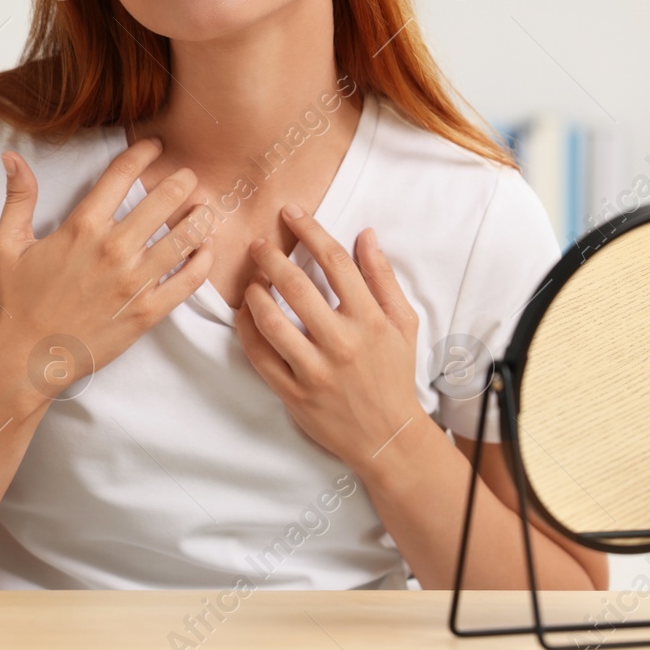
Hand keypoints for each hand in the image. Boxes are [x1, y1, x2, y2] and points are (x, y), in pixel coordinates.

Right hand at [0, 138, 215, 394]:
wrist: (32, 354)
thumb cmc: (20, 298)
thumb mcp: (8, 243)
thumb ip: (18, 197)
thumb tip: (11, 156)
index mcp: (82, 227)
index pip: (121, 175)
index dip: (142, 152)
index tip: (155, 145)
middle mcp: (113, 248)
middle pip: (163, 200)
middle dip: (182, 181)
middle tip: (190, 176)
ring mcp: (134, 280)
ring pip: (184, 238)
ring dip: (201, 217)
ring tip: (206, 208)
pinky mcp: (148, 310)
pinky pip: (188, 280)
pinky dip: (203, 261)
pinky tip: (206, 249)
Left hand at [235, 204, 423, 474]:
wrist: (387, 435)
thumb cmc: (394, 374)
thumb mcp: (403, 323)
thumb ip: (383, 278)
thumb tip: (365, 234)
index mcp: (369, 319)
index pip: (334, 262)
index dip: (310, 231)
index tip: (291, 213)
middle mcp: (341, 342)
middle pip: (296, 286)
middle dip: (271, 256)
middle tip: (258, 243)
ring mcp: (314, 370)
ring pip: (271, 321)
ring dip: (254, 293)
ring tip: (251, 280)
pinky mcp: (293, 393)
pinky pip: (260, 356)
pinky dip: (247, 330)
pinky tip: (245, 315)